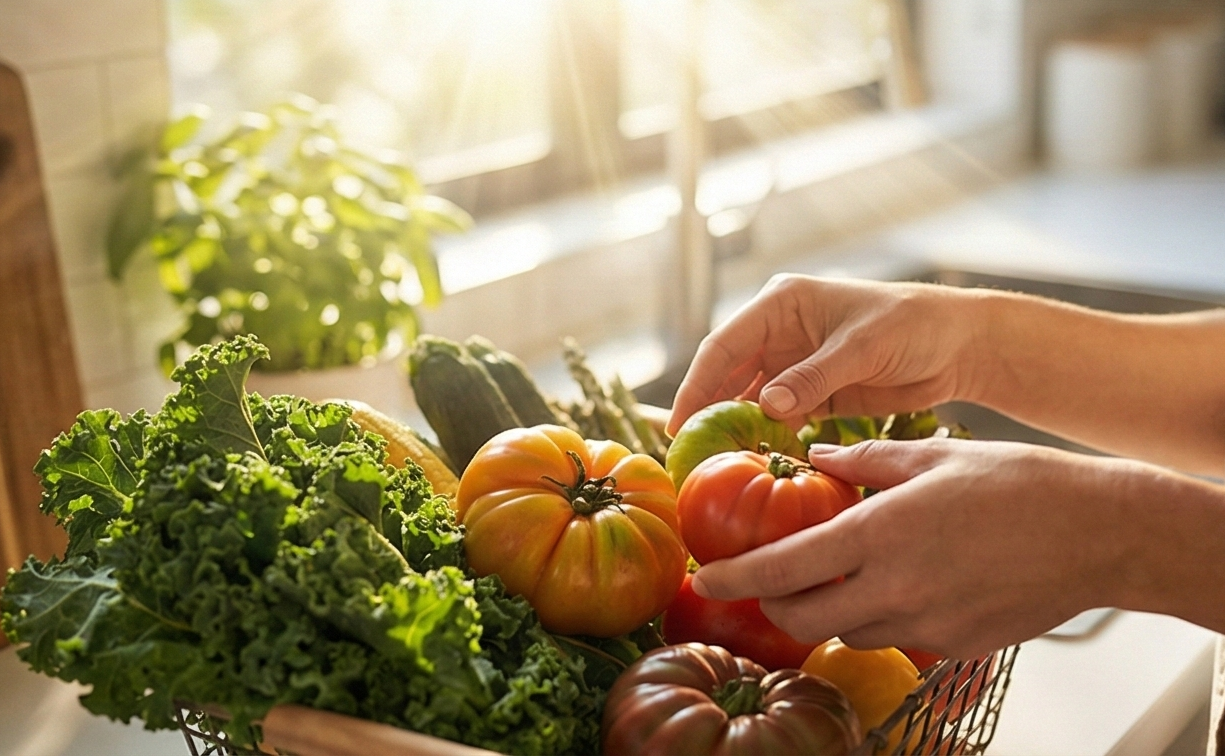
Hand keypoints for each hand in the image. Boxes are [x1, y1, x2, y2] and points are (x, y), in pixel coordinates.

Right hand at [666, 275, 987, 434]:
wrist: (958, 345)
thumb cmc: (912, 326)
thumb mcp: (861, 348)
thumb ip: (813, 377)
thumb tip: (766, 406)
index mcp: (781, 304)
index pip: (723, 346)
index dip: (697, 386)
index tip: (679, 424)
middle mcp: (779, 332)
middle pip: (728, 375)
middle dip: (707, 412)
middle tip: (687, 455)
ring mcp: (794, 364)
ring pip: (748, 399)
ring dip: (733, 429)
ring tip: (713, 465)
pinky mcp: (812, 392)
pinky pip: (776, 417)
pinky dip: (763, 438)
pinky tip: (752, 462)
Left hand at [689, 439, 1151, 658]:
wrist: (1099, 532)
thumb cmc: (1018, 483)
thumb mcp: (932, 457)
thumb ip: (864, 460)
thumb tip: (816, 456)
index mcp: (879, 534)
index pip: (782, 570)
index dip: (734, 579)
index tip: (703, 580)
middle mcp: (893, 588)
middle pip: (802, 619)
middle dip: (773, 603)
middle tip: (768, 580)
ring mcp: (925, 623)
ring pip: (846, 633)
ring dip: (828, 611)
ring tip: (836, 575)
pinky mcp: (954, 644)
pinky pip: (894, 639)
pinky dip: (877, 618)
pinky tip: (895, 586)